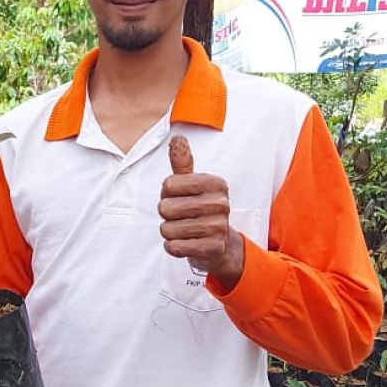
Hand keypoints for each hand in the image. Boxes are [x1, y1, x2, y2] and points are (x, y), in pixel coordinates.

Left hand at [158, 135, 243, 288]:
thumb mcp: (193, 184)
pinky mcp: (212, 248)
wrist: (221, 245)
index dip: (167, 194)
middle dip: (167, 215)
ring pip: (167, 229)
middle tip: (183, 217)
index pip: (168, 184)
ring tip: (186, 231)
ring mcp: (218, 227)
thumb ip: (183, 163)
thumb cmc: (200, 210)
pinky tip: (187, 243)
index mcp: (216, 183)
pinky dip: (174, 247)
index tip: (181, 198)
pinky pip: (174, 247)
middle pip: (165, 208)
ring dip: (170, 232)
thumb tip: (178, 138)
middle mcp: (220, 203)